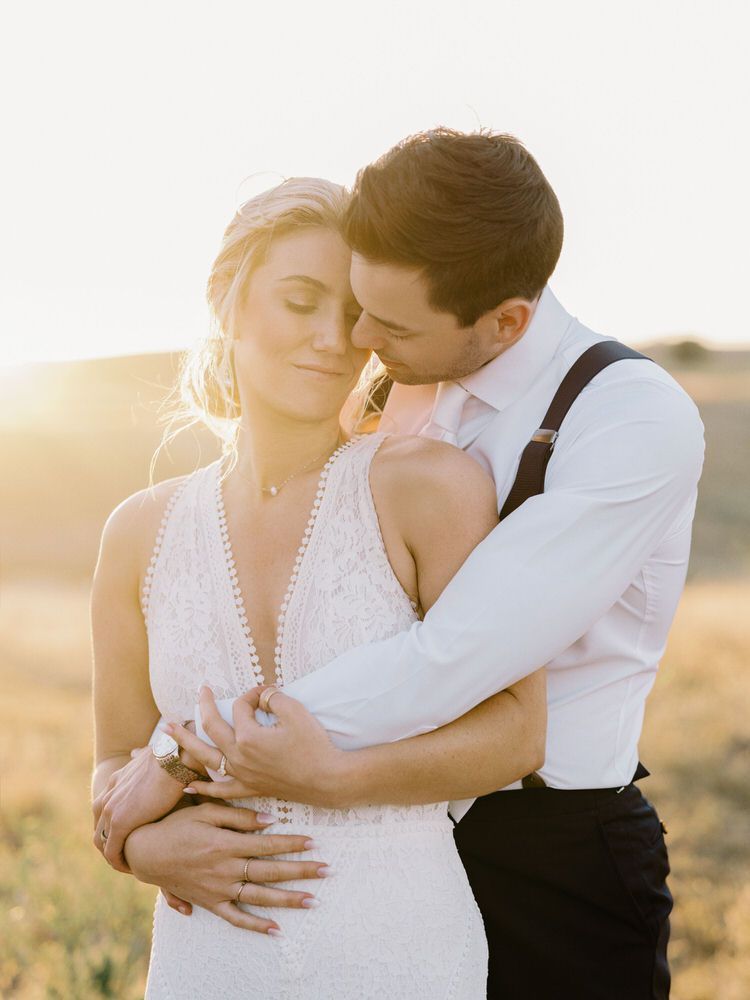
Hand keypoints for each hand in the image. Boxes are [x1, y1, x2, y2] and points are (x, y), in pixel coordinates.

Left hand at [92, 745, 195, 872]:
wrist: (174, 759)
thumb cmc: (171, 758)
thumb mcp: (150, 756)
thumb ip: (140, 758)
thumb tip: (137, 752)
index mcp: (115, 783)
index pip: (105, 812)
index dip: (114, 828)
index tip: (129, 838)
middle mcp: (108, 797)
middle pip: (99, 828)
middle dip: (109, 845)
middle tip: (127, 856)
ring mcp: (111, 810)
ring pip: (101, 842)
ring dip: (113, 856)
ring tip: (129, 864)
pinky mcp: (120, 822)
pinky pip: (112, 851)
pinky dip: (119, 862)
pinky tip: (132, 868)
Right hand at [124, 801, 330, 933]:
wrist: (145, 852)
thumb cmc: (177, 825)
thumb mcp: (206, 812)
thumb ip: (239, 817)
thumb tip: (270, 821)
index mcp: (225, 844)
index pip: (266, 845)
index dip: (292, 843)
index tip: (315, 842)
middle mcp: (224, 870)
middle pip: (269, 872)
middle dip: (300, 871)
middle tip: (326, 870)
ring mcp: (217, 889)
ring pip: (258, 898)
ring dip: (287, 900)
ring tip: (312, 900)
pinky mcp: (209, 902)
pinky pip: (234, 918)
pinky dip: (254, 925)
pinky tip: (275, 930)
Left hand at [168, 686, 346, 806]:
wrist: (328, 779)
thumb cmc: (314, 744)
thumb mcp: (295, 711)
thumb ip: (273, 698)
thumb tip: (262, 695)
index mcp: (248, 736)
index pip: (241, 706)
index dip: (254, 694)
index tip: (268, 692)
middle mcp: (238, 756)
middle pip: (211, 726)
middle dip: (203, 705)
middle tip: (199, 689)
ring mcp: (242, 775)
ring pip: (204, 757)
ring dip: (184, 742)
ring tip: (166, 730)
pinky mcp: (250, 788)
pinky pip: (220, 791)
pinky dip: (203, 788)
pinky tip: (189, 786)